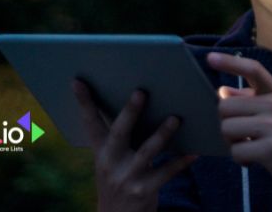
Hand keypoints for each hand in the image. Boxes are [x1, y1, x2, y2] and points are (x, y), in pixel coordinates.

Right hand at [72, 80, 195, 211]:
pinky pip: (166, 173)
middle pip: (119, 132)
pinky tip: (194, 152)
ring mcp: (126, 177)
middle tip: (140, 91)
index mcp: (101, 151)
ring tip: (176, 118)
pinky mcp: (144, 191)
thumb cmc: (120, 178)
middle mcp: (110, 162)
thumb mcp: (112, 160)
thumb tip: (141, 99)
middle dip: (130, 112)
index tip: (77, 80)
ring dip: (162, 134)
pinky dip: (180, 162)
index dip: (84, 102)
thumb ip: (122, 136)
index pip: (90, 122)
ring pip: (146, 152)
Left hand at [207, 52, 271, 195]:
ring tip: (251, 147)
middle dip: (227, 125)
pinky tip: (255, 160)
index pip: (253, 69)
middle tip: (243, 136)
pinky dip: (241, 159)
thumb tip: (222, 91)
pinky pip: (236, 151)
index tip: (210, 57)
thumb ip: (249, 102)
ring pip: (227, 129)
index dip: (231, 63)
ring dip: (233, 144)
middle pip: (225, 107)